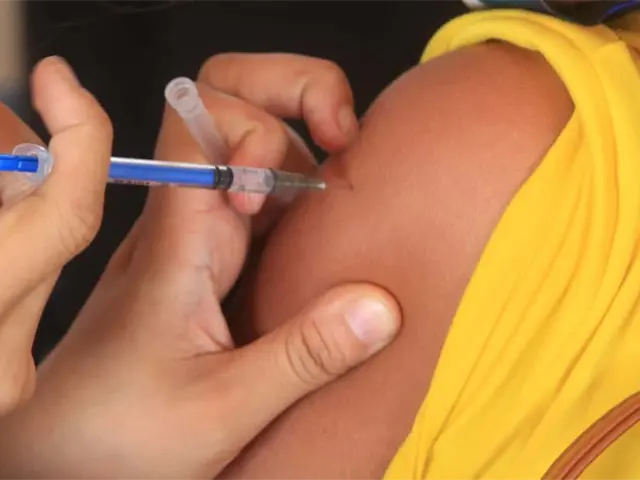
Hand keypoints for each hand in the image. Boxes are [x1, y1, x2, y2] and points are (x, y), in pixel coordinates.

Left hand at [0, 54, 399, 479]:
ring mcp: (200, 233)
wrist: (71, 444)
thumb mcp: (222, 407)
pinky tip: (327, 218)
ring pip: (251, 147)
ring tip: (344, 177)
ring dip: (303, 142)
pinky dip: (301, 187)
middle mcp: (186, 219)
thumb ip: (302, 357)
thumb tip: (381, 306)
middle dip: (293, 95)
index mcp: (177, 239)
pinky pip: (263, 194)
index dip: (261, 118)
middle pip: (228, 106)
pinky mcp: (214, 255)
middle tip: (341, 133)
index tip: (309, 162)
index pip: (201, 121)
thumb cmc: (124, 433)